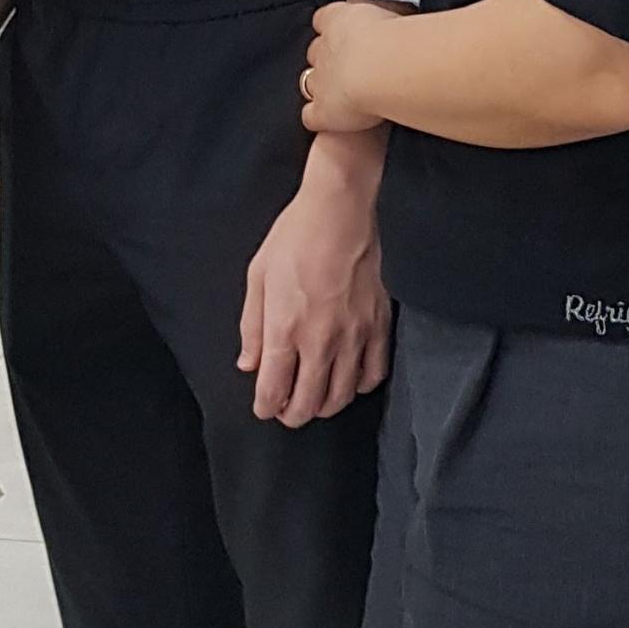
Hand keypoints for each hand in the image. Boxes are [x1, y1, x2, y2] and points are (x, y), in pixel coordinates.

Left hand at [239, 143, 390, 425]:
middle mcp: (321, 341)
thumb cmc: (294, 238)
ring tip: (316, 400)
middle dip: (293, 415)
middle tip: (287, 410)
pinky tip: (349, 380)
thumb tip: (249, 364)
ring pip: (342, 395)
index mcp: (286, 330)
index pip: (274, 390)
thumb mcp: (258, 278)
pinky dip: (360, 386)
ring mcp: (354, 336)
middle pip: (309, 403)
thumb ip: (252, 328)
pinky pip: (374, 373)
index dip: (266, 408)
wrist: (338, 212)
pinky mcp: (378, 325)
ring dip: (325, 406)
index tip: (264, 408)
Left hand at [301, 1, 394, 136]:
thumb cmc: (397, 39)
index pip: (325, 19)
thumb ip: (385, 19)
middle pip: (316, 52)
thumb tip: (400, 22)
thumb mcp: (392, 16)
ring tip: (346, 95)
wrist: (389, 68)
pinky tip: (333, 122)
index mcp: (339, 19)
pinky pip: (311, 116)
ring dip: (324, 88)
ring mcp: (321, 81)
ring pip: (310, 82)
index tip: (347, 34)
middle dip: (329, 60)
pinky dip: (318, 118)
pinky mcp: (323, 110)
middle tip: (354, 69)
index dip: (333, 28)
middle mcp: (325, 49)